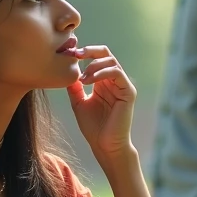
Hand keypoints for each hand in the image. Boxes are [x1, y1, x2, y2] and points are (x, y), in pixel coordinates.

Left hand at [67, 45, 136, 160]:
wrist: (104, 145)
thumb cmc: (93, 127)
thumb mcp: (78, 103)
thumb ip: (75, 87)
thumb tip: (67, 72)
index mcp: (104, 81)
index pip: (98, 57)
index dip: (85, 52)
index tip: (69, 54)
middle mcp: (115, 80)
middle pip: (106, 54)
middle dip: (90, 51)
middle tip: (75, 55)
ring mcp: (123, 85)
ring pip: (111, 62)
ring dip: (94, 65)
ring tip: (82, 78)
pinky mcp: (128, 92)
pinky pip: (117, 74)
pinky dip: (102, 73)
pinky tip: (88, 81)